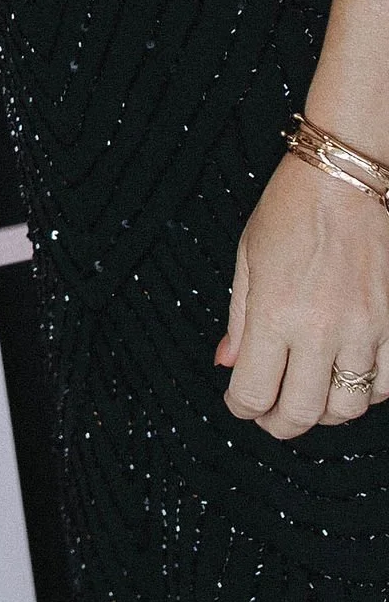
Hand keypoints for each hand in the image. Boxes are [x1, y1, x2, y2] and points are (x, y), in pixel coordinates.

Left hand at [216, 153, 388, 436]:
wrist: (349, 177)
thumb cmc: (292, 210)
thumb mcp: (248, 258)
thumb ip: (239, 319)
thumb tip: (228, 365)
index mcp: (276, 313)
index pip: (255, 393)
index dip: (241, 408)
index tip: (239, 403)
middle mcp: (323, 329)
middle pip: (302, 413)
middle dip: (278, 424)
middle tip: (269, 416)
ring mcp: (366, 329)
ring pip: (348, 407)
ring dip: (324, 413)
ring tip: (309, 397)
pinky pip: (387, 385)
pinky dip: (367, 393)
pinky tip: (348, 378)